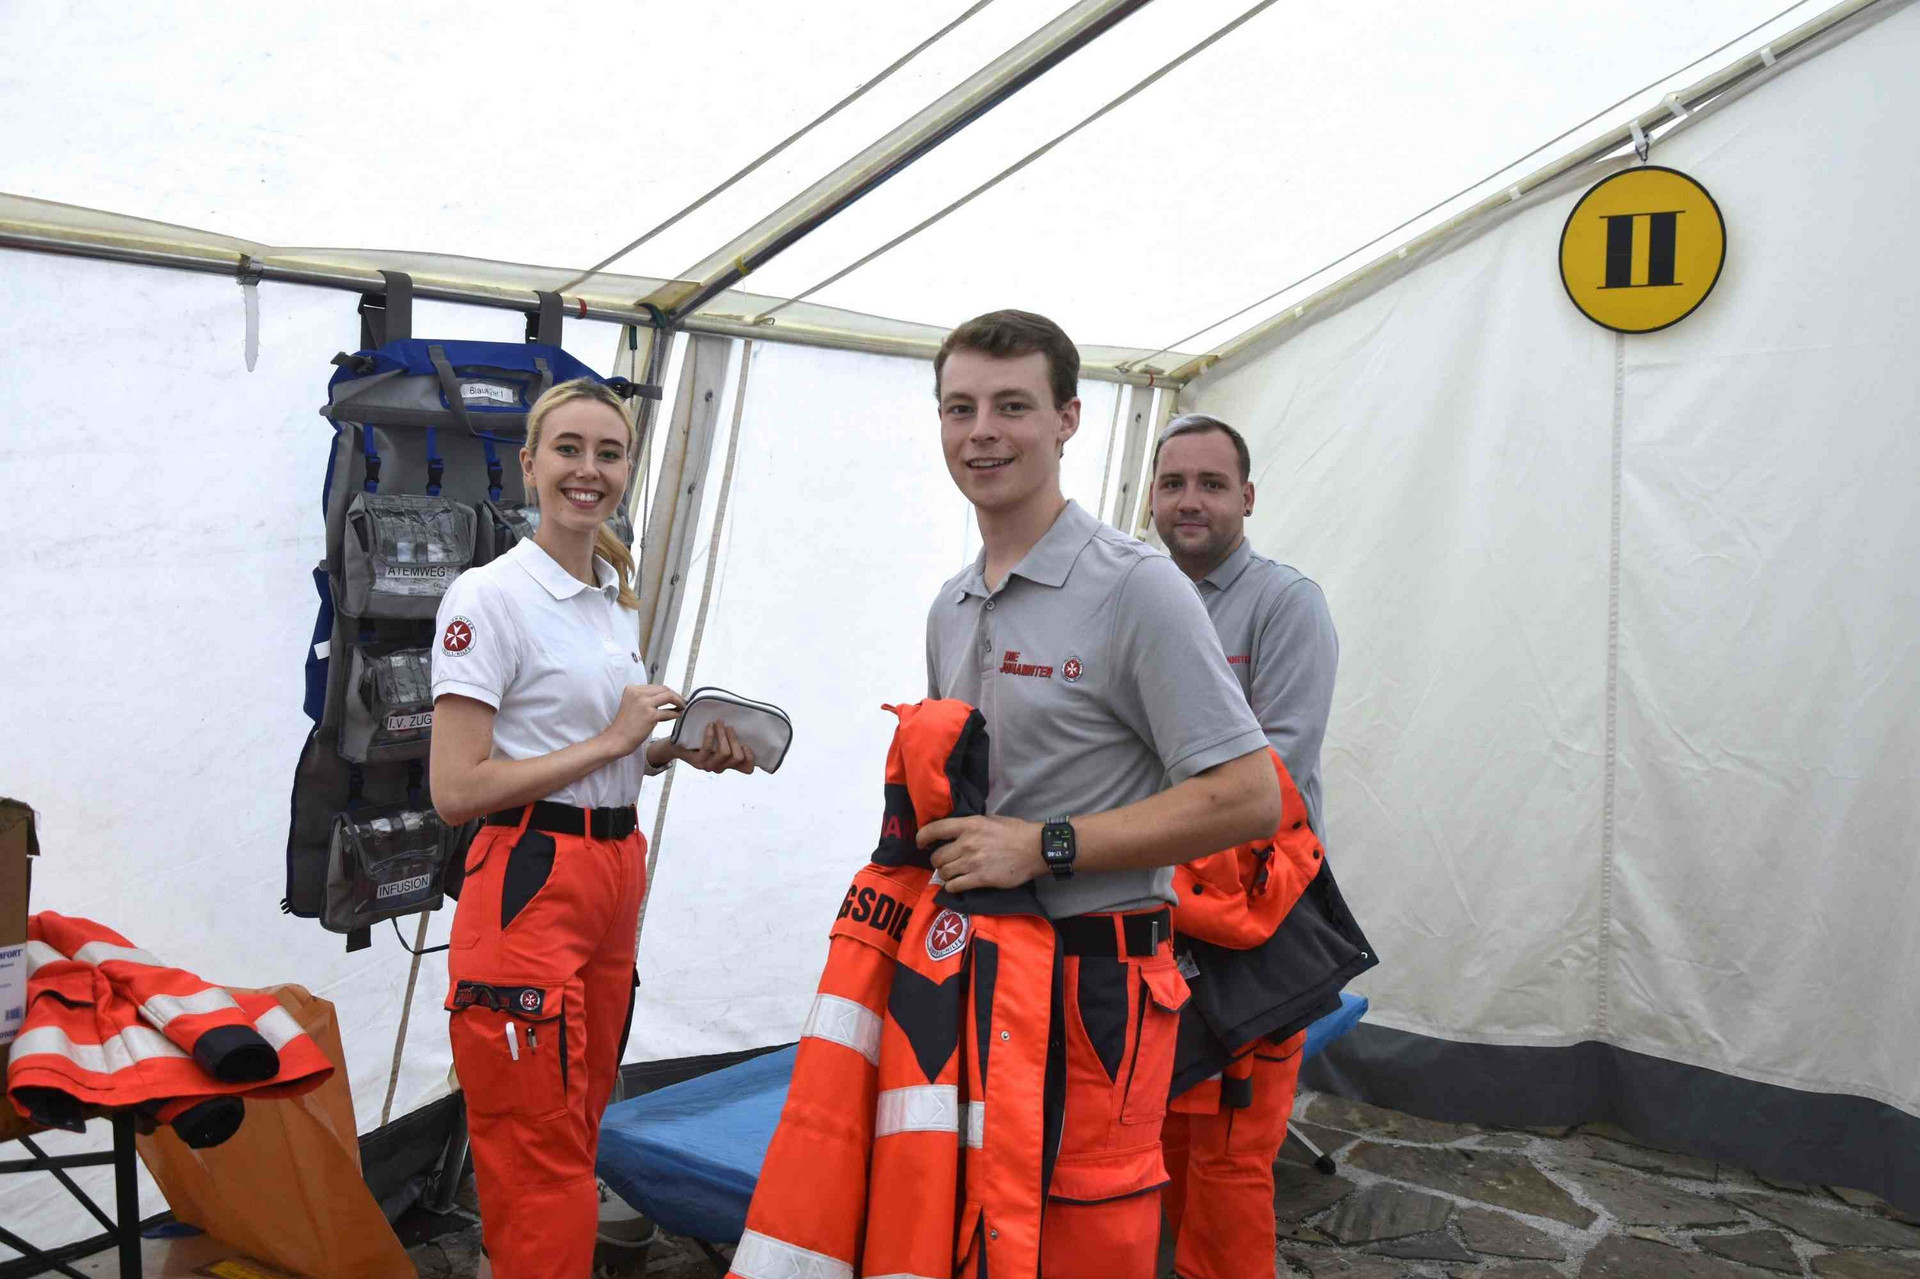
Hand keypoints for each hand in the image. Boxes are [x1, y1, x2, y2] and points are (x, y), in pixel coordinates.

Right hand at [605, 684, 682, 756]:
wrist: (616, 739)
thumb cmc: (625, 726)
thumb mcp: (632, 705)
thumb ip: (645, 699)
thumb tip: (666, 697)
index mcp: (632, 689)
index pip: (656, 686)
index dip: (668, 691)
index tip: (674, 697)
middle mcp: (637, 693)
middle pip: (664, 689)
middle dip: (675, 695)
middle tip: (682, 702)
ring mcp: (644, 703)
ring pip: (669, 696)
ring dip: (679, 701)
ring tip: (683, 707)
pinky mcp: (650, 715)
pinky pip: (668, 712)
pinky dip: (675, 713)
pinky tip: (678, 716)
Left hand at [675, 721, 756, 774]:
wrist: (676, 745)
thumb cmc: (700, 740)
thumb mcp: (719, 740)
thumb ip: (731, 739)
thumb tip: (747, 728)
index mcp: (728, 764)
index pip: (747, 769)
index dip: (751, 758)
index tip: (745, 744)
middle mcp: (720, 767)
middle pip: (737, 757)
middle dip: (734, 739)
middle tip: (728, 726)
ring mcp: (709, 766)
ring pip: (724, 752)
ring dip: (723, 735)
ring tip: (719, 723)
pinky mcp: (698, 762)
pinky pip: (708, 747)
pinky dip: (711, 734)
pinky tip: (710, 725)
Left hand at [916, 815, 1045, 893]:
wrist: (1035, 849)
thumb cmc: (1015, 831)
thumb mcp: (990, 820)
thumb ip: (971, 826)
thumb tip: (956, 831)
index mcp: (969, 825)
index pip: (935, 830)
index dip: (922, 837)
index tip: (920, 842)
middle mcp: (967, 843)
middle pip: (937, 857)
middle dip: (937, 861)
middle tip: (944, 862)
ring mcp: (973, 862)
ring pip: (944, 873)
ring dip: (945, 875)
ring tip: (952, 874)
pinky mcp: (980, 879)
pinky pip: (955, 886)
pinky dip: (952, 887)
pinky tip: (957, 885)